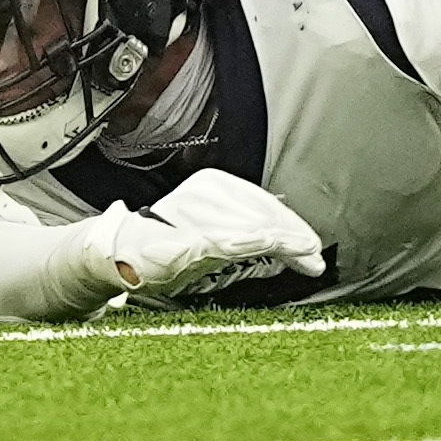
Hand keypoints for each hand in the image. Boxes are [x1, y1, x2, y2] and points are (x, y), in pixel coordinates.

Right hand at [97, 170, 326, 296]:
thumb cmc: (170, 244)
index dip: (290, 225)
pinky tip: (267, 240)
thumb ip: (244, 229)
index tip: (310, 246)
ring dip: (282, 240)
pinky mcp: (189, 235)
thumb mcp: (212, 230)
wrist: (126, 253)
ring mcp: (197, 213)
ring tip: (306, 250)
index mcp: (214, 185)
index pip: (262, 203)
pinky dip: (247, 239)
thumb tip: (284, 237)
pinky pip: (223, 238)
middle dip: (293, 235)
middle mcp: (207, 193)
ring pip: (250, 224)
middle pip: (262, 212)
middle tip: (315, 256)